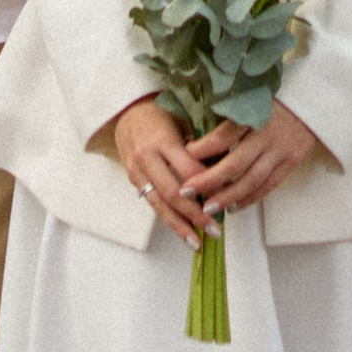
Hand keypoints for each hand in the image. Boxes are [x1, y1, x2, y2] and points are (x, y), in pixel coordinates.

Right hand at [112, 97, 211, 248]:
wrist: (125, 109)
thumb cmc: (161, 111)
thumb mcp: (183, 119)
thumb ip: (200, 144)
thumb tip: (225, 169)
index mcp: (163, 139)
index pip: (189, 169)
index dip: (208, 186)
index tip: (226, 198)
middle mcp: (147, 157)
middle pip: (173, 193)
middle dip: (195, 215)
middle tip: (215, 230)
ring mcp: (137, 170)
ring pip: (159, 204)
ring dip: (179, 226)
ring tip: (197, 242)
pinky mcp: (132, 179)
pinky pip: (152, 203)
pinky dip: (168, 219)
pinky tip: (182, 231)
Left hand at [184, 97, 320, 219]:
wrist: (313, 102)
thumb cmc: (274, 99)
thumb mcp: (250, 99)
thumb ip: (228, 118)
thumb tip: (196, 139)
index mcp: (253, 114)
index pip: (223, 136)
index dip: (202, 148)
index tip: (184, 153)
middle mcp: (267, 135)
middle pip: (234, 164)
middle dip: (208, 181)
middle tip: (186, 192)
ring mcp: (281, 151)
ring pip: (251, 180)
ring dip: (228, 197)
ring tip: (208, 207)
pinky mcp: (291, 162)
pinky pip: (268, 185)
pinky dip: (250, 198)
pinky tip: (234, 207)